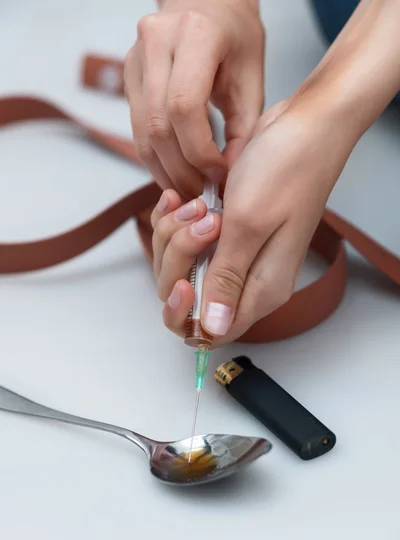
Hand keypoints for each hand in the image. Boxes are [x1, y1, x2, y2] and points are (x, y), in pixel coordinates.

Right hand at [124, 0, 264, 199]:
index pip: (184, 108)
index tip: (218, 175)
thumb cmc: (236, 38)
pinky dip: (155, 157)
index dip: (199, 152)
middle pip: (158, 125)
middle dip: (180, 169)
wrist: (207, 4)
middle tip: (201, 194)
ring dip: (164, 170)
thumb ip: (244, 131)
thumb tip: (226, 178)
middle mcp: (156, 42)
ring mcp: (135, 58)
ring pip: (141, 132)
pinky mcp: (127, 76)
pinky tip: (174, 171)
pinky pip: (136, 128)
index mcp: (196, 35)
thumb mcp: (251, 79)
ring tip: (188, 190)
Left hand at [151, 91, 358, 345]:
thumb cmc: (286, 170)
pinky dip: (175, 221)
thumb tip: (210, 330)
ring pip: (181, 267)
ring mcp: (237, 256)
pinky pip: (186, 241)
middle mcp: (248, 280)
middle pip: (188, 297)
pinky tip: (181, 198)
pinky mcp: (228, 234)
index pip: (209, 331)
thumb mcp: (248, 226)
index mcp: (260, 290)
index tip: (182, 278)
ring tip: (196, 202)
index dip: (184, 312)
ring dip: (175, 235)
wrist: (306, 125)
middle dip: (177, 261)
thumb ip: (226, 280)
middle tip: (198, 221)